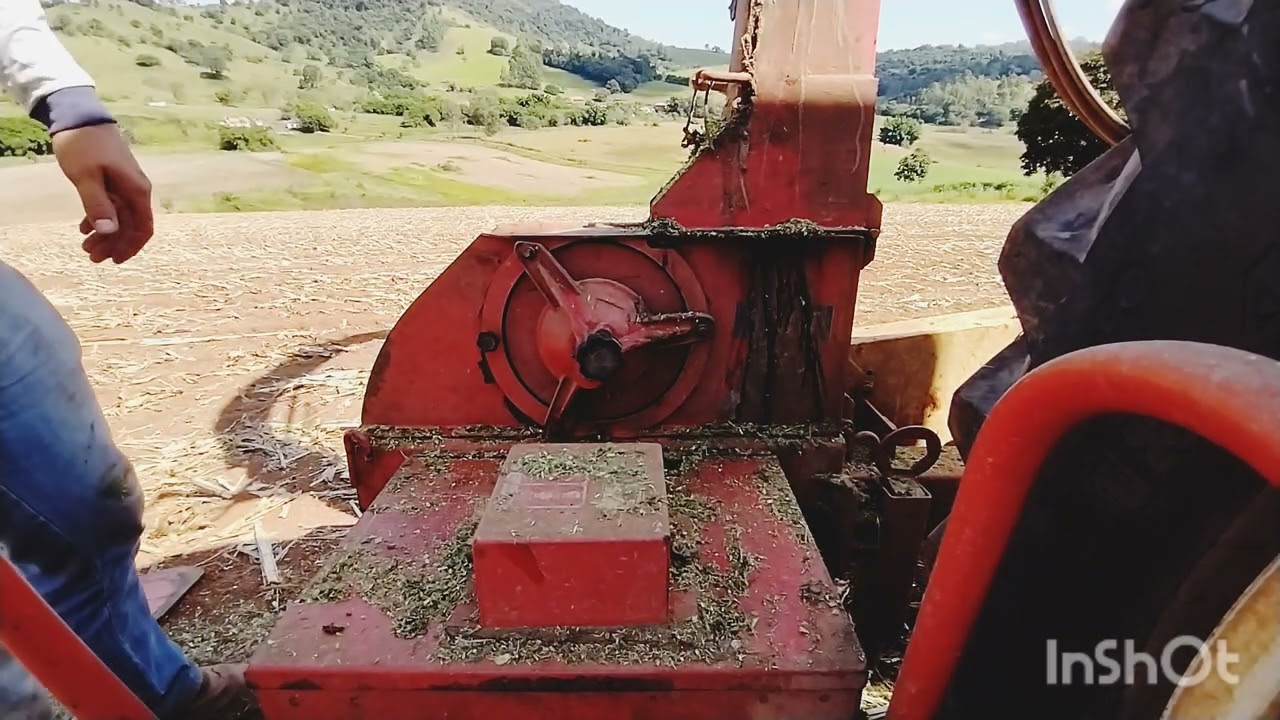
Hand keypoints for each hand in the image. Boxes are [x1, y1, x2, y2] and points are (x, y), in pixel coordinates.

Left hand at [51, 124, 153, 264]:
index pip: (142, 228)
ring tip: (85, 246)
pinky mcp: (114, 180)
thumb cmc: (84, 146)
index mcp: (136, 191)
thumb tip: (110, 231)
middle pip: (130, 226)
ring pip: (120, 218)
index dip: (130, 247)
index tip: (114, 260)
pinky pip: (112, 206)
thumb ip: (98, 205)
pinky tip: (84, 227)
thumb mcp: (86, 177)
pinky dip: (100, 219)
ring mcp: (126, 185)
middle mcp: (136, 190)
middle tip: (91, 257)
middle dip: (113, 244)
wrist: (80, 116)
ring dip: (105, 234)